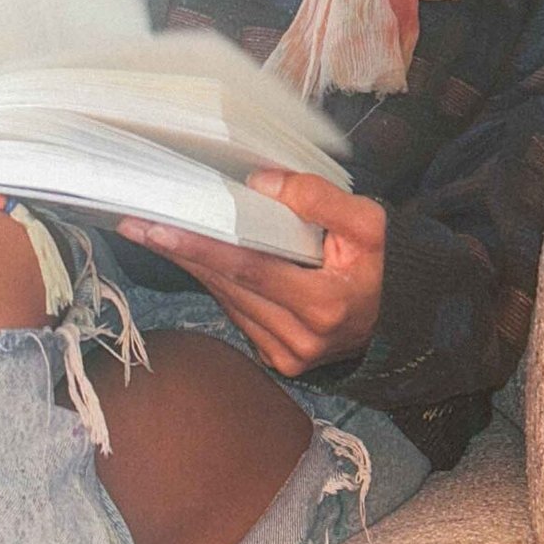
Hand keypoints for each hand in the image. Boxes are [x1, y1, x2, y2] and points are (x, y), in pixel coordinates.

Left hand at [117, 170, 385, 375]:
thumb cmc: (386, 263)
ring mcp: (288, 356)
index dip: (200, 247)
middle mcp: (300, 339)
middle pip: (228, 286)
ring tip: (159, 234)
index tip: (156, 228)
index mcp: (323, 305)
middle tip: (137, 223)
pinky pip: (239, 314)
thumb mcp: (369, 223)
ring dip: (195, 268)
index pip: (248, 268)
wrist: (406, 316)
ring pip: (228, 302)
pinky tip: (200, 259)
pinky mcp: (281, 361)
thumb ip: (318, 198)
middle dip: (182, 253)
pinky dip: (220, 285)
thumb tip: (260, 182)